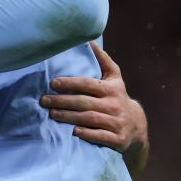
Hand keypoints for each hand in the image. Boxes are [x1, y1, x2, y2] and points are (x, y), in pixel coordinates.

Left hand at [40, 41, 149, 178]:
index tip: (52, 83)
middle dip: (62, 101)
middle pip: (84, 102)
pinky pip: (100, 136)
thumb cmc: (117, 97)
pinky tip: (73, 131)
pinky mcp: (118, 139)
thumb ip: (103, 60)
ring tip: (51, 113)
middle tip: (43, 100)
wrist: (137, 126)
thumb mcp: (114, 77)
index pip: (88, 84)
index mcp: (111, 89)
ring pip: (89, 119)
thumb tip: (90, 40)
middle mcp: (114, 105)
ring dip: (68, 117)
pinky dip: (87, 134)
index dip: (70, 83)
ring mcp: (117, 123)